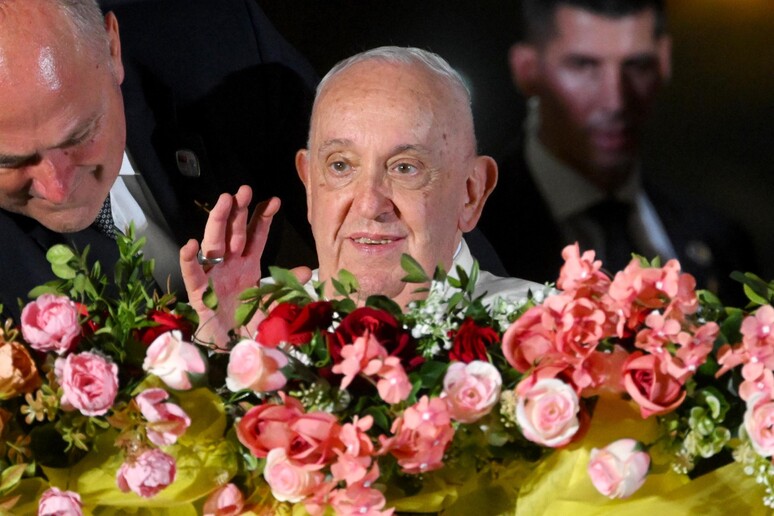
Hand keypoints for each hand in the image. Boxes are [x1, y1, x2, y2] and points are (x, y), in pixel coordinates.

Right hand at [180, 185, 277, 345]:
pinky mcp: (199, 293)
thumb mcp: (274, 303)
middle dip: (239, 210)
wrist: (233, 349)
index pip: (256, 236)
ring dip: (217, 222)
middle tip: (245, 190)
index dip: (263, 218)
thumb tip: (307, 270)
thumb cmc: (250, 323)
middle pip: (234, 232)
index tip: (275, 201)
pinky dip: (189, 260)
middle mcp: (230, 265)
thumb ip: (287, 286)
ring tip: (223, 202)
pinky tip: (190, 245)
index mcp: (248, 265)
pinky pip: (192, 274)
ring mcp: (213, 276)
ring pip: (213, 244)